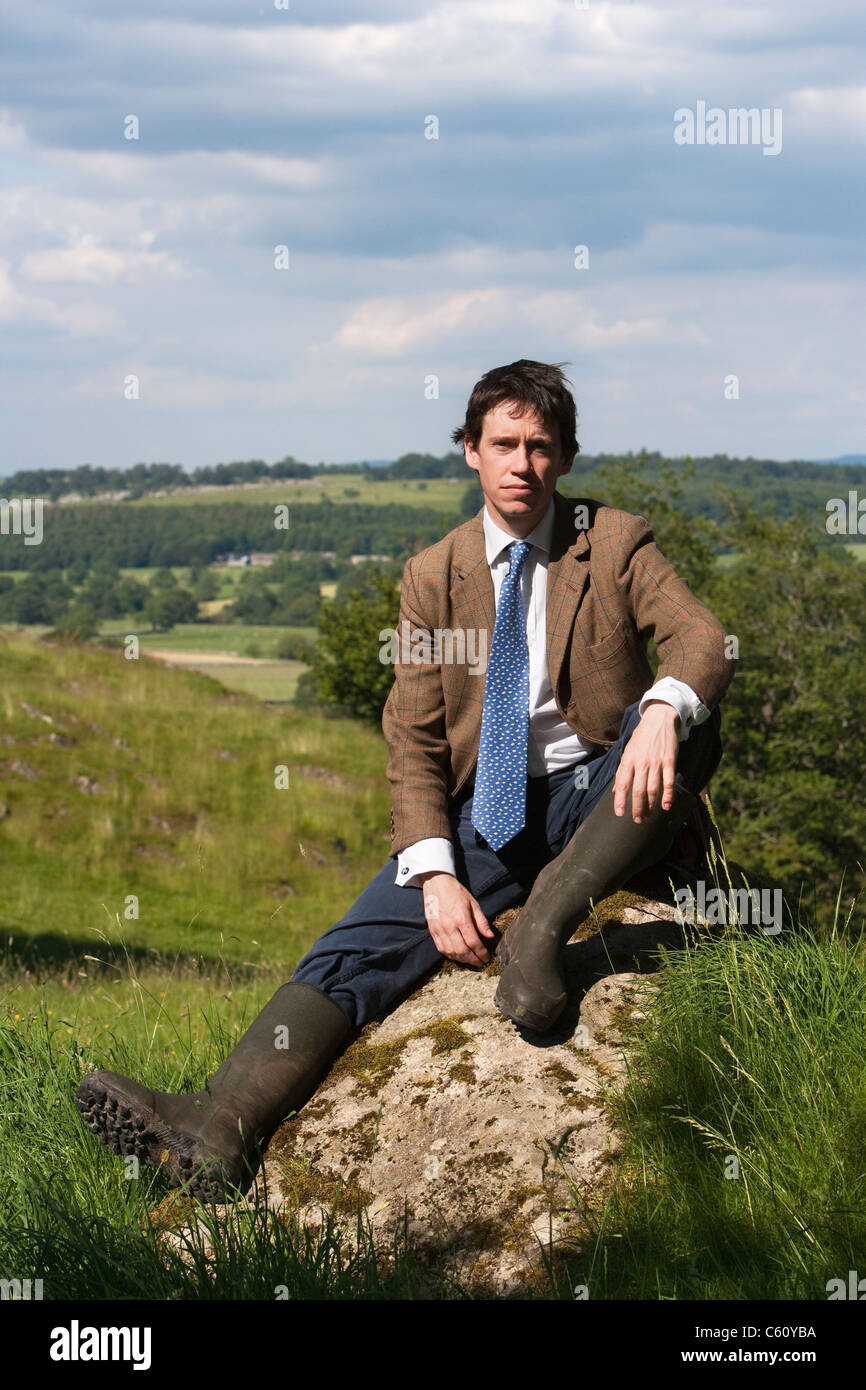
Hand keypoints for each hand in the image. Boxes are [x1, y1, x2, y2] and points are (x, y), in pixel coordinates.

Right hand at [420, 872, 494, 966]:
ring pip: (451, 952)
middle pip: (462, 951)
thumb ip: (481, 921)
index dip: (482, 953)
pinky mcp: (432, 931)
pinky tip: (458, 956)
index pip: (474, 942)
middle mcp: (449, 926)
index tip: (487, 958)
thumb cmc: (456, 892)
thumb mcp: (473, 903)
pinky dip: (450, 955)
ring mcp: (439, 930)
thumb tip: (490, 936)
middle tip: (481, 963)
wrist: (436, 883)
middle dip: (473, 960)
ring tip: (471, 961)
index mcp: (461, 919)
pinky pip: (441, 948)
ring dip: (462, 960)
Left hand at [613, 701, 679, 821]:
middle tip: (637, 820)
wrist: (659, 719)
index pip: (622, 784)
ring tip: (648, 816)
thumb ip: (622, 772)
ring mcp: (656, 762)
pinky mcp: (669, 761)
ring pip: (652, 789)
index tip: (620, 814)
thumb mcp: (627, 752)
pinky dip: (668, 795)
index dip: (620, 801)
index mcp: (628, 760)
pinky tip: (666, 806)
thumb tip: (616, 791)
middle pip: (638, 790)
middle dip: (637, 808)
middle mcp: (641, 762)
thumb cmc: (641, 738)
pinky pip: (668, 781)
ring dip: (650, 805)